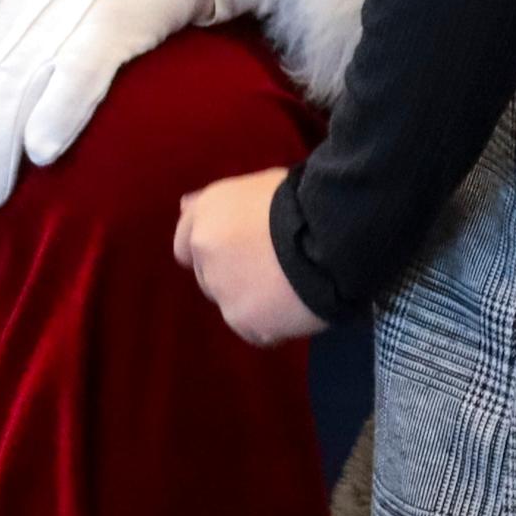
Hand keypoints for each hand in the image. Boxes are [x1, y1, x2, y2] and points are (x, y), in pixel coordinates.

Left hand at [175, 169, 324, 344]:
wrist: (330, 232)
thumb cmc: (301, 200)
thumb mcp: (257, 184)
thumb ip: (220, 203)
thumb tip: (184, 206)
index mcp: (206, 214)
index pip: (186, 244)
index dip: (213, 251)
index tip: (238, 254)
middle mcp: (204, 251)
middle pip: (208, 277)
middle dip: (233, 277)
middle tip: (272, 271)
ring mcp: (222, 289)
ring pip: (232, 306)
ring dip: (254, 303)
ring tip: (291, 290)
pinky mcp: (244, 320)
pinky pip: (256, 331)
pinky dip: (273, 325)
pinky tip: (296, 308)